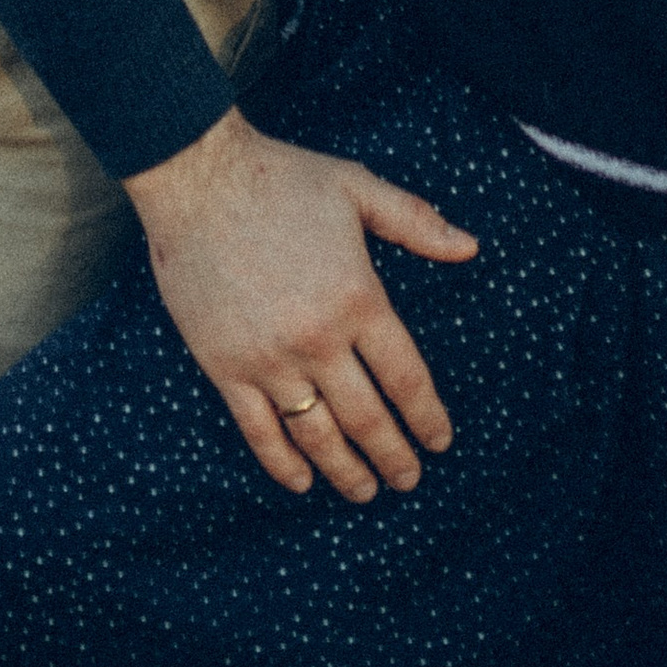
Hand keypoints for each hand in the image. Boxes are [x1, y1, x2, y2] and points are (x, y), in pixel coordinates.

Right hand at [124, 107, 476, 505]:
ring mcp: (269, 358)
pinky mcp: (225, 367)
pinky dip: (283, 463)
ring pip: (317, 435)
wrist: (196, 176)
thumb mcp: (356, 188)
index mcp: (357, 298)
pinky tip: (302, 481)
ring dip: (346, 471)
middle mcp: (318, 339)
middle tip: (409, 479)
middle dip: (394, 456)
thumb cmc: (279, 178)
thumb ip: (415, 222)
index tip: (439, 442)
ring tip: (365, 490)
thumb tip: (471, 247)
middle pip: (367, 419)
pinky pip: (259, 431)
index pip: (406, 378)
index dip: (427, 417)